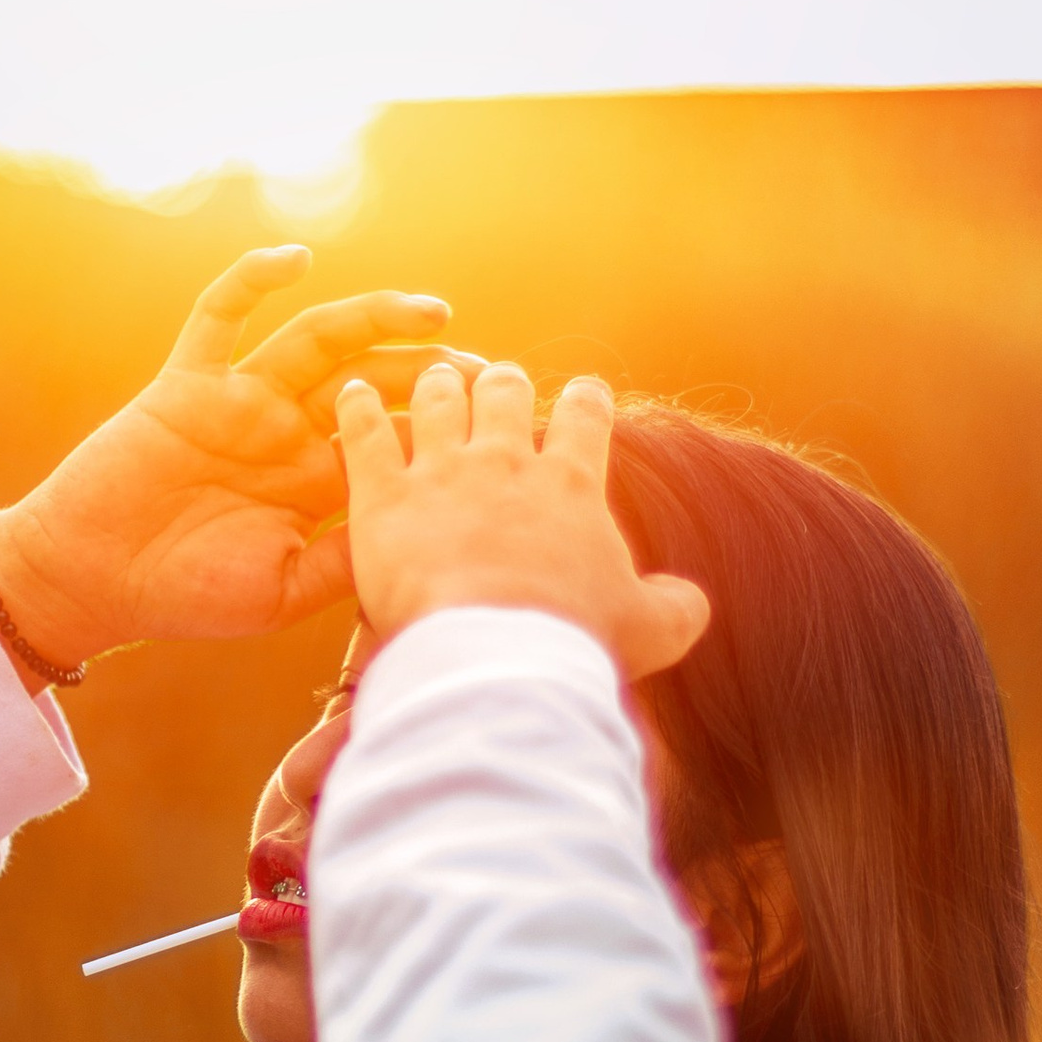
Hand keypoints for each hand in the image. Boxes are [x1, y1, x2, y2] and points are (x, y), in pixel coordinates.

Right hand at [0, 249, 461, 662]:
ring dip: (377, 317)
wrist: (92, 584)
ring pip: (319, 340)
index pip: (397, 440)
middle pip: (375, 381)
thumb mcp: (282, 591)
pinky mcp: (188, 383)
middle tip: (492, 373)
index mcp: (319, 482)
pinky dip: (252, 280)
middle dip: (435, 373)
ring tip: (437, 312)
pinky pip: (219, 316)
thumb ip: (344, 559)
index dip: (450, 430)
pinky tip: (295, 259)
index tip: (510, 427)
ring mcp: (242, 402)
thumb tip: (422, 534)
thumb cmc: (184, 598)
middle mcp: (289, 432)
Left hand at [335, 359, 710, 680]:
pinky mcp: (382, 499)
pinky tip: (352, 396)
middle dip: (504, 383)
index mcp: (571, 484)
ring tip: (437, 382)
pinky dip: (357, 411)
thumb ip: (676, 607)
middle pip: (505, 393)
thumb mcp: (651, 630)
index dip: (587, 401)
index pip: (586, 417)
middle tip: (500, 386)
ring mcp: (441, 474)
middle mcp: (505, 463)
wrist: (493, 660)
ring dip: (439, 385)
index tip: (585, 397)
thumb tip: (689, 601)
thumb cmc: (572, 644)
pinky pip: (364, 435)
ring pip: (437, 400)